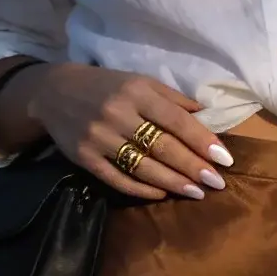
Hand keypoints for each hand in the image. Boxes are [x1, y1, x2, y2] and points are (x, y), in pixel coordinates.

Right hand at [14, 65, 232, 200]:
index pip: (176, 120)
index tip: (224, 159)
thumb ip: (172, 98)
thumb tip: (205, 114)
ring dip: (173, 182)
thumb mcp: (139, 81)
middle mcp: (118, 114)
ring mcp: (99, 138)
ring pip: (143, 166)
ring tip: (196, 192)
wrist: (53, 92)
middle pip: (163, 146)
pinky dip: (142, 190)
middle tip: (217, 183)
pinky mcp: (85, 158)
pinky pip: (117, 179)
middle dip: (193, 167)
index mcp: (136, 92)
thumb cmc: (106, 86)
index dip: (202, 141)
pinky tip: (162, 194)